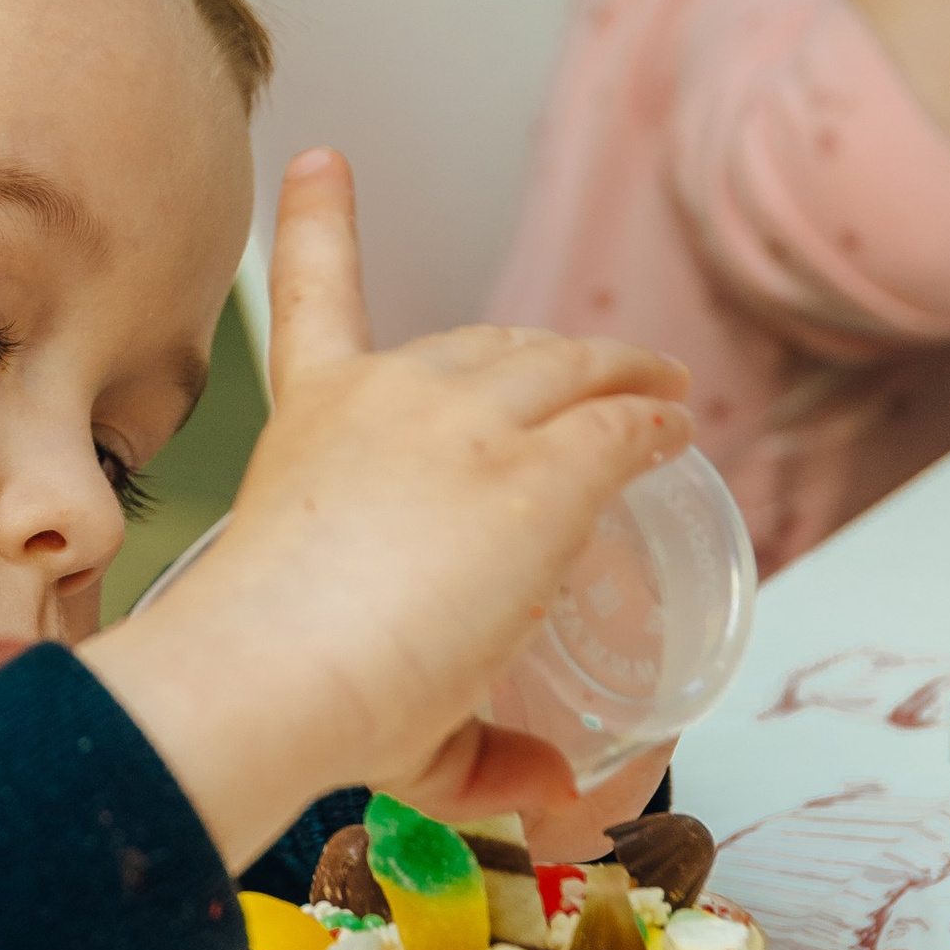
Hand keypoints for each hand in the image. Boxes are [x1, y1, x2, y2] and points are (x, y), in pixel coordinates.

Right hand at [81, 152, 691, 873]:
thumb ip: (472, 741)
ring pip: (567, 371)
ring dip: (620, 380)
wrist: (271, 677)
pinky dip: (656, 428)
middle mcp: (389, 393)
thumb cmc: (288, 692)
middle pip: (487, 342)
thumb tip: (553, 790)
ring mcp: (466, 422)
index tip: (324, 160)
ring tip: (661, 400)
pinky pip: (621, 430)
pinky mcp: (539, 469)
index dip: (319, 218)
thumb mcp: (361, 676)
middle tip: (589, 387)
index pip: (314, 290)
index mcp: (314, 417)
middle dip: (543, 359)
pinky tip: (678, 436)